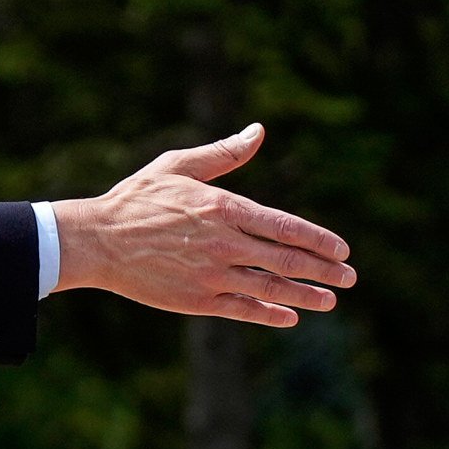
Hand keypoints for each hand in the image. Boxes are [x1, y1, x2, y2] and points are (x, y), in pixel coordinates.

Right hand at [53, 123, 354, 327]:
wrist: (98, 240)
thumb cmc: (138, 199)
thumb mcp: (180, 165)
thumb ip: (225, 153)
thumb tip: (259, 131)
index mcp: (224, 208)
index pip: (284, 227)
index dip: (318, 240)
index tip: (342, 250)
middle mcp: (224, 243)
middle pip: (286, 260)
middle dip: (323, 271)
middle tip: (350, 279)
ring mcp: (212, 275)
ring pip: (270, 288)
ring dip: (305, 297)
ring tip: (330, 302)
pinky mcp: (197, 300)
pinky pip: (243, 309)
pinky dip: (269, 314)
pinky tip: (289, 318)